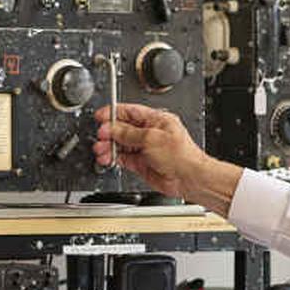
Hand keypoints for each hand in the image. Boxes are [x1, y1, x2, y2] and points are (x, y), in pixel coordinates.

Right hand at [93, 102, 233, 211]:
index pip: (130, 112)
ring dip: (109, 146)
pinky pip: (123, 158)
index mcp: (156, 120)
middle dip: (109, 132)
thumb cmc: (180, 155)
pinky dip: (113, 158)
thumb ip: (129, 133)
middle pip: (123, 128)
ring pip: (121, 144)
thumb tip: (113, 128)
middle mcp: (149, 133)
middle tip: (101, 136)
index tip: (101, 116)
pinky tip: (107, 158)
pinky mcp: (141, 163)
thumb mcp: (151, 138)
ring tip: (101, 150)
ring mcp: (145, 148)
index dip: (114, 113)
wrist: (188, 178)